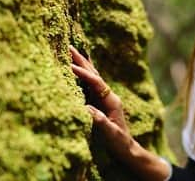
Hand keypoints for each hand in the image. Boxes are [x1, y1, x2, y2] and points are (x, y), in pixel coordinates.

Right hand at [69, 45, 170, 179]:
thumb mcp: (110, 133)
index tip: (71, 67)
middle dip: (82, 61)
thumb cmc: (119, 142)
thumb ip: (101, 121)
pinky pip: (87, 85)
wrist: (125, 148)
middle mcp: (108, 95)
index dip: (84, 74)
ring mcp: (103, 98)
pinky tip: (74, 68)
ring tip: (69, 52)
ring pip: (91, 77)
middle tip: (68, 46)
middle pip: (94, 74)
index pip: (96, 83)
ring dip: (80, 64)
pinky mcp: (98, 102)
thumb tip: (87, 108)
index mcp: (112, 100)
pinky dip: (80, 75)